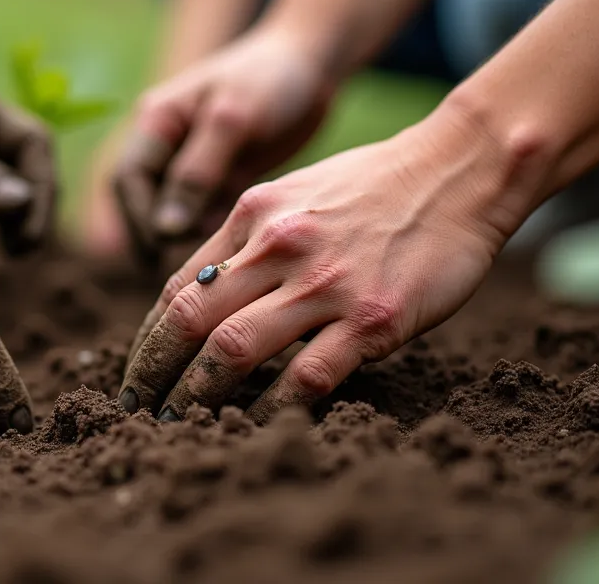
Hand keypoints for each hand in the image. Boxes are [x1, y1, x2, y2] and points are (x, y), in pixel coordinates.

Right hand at [114, 27, 334, 257]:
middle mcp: (167, 145)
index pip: (128, 180)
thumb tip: (164, 228)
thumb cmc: (270, 78)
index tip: (163, 248)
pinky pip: (206, 216)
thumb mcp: (232, 119)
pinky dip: (214, 234)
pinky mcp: (223, 179)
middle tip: (187, 268)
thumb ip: (197, 172)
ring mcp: (194, 164)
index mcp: (156, 121)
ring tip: (217, 258)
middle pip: (144, 203)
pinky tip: (238, 244)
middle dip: (159, 236)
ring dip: (188, 239)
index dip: (139, 218)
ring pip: (175, 216)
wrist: (314, 64)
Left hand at [117, 110, 522, 423]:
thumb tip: (205, 290)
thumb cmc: (377, 186)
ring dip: (197, 396)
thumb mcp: (294, 193)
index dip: (148, 338)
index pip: (178, 287)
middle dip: (153, 373)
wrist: (460, 170)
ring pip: (232, 350)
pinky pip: (306, 377)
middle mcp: (277, 247)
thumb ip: (248, 239)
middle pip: (189, 320)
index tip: (139, 372)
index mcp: (252, 215)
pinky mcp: (370, 319)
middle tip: (138, 410)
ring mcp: (324, 284)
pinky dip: (273, 408)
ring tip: (180, 424)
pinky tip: (257, 427)